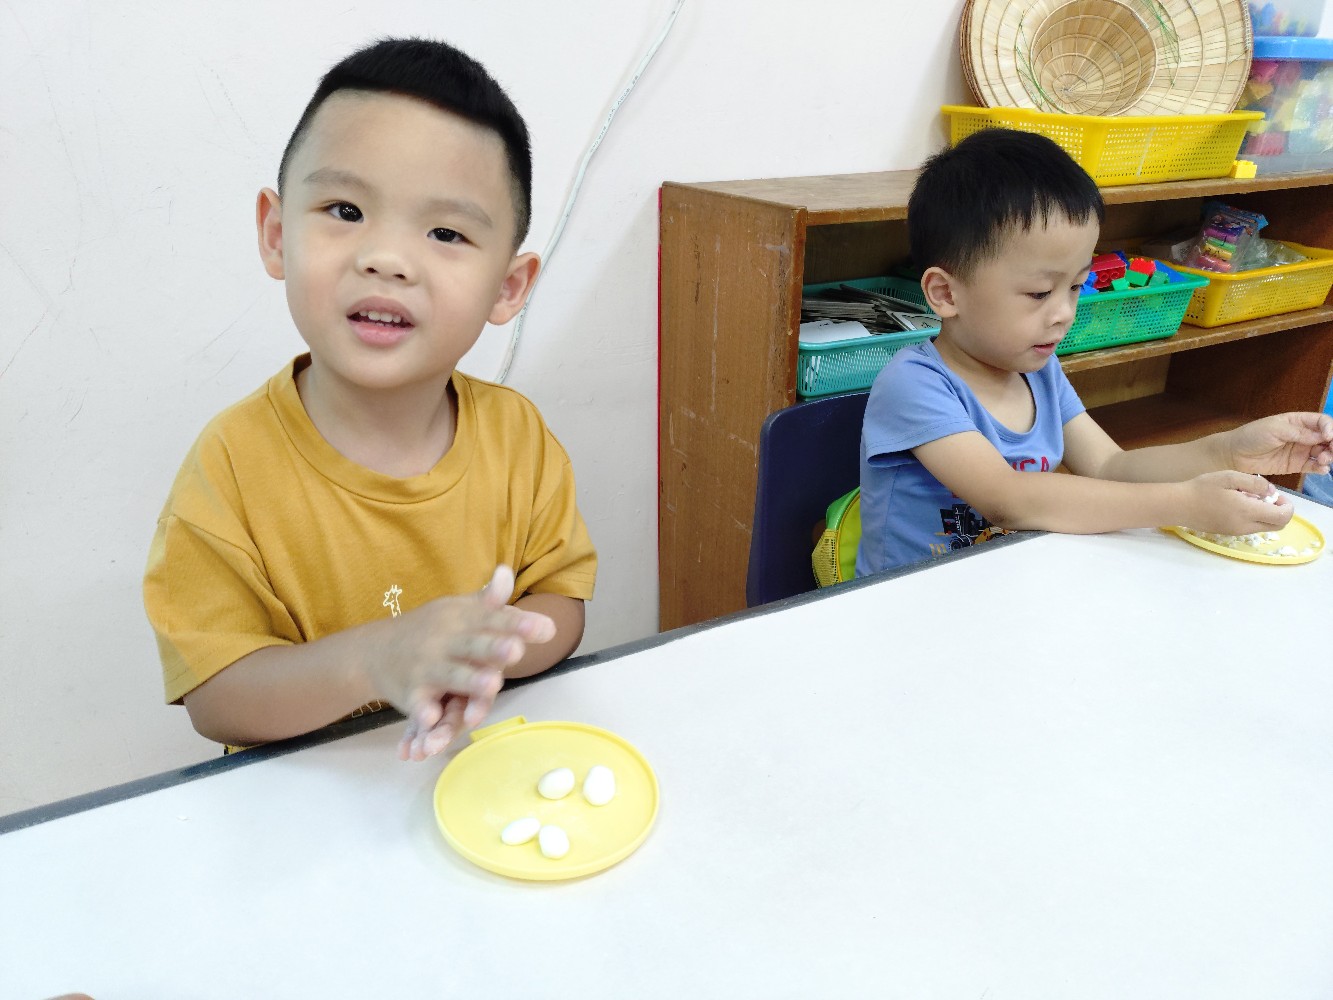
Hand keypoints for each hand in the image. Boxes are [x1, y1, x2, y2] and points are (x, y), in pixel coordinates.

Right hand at [356, 565, 554, 760]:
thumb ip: (488, 600)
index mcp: (461, 619)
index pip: (493, 620)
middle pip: (473, 645)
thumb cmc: (432, 630)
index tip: (546, 628)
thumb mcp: (458, 611)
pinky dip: (424, 711)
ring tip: (492, 684)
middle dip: (494, 648)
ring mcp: (426, 667)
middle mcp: (445, 641)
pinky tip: (432, 718)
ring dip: (469, 681)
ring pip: (451, 675)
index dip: (518, 623)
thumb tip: (507, 572)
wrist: (374, 650)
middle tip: (517, 651)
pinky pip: (418, 704)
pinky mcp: (410, 693)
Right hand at [1180, 471, 1294, 534]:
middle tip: (1268, 497)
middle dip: (1280, 512)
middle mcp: (1245, 526)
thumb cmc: (1201, 488)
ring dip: (1266, 515)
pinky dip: (1253, 518)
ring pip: (1264, 527)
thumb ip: (1255, 483)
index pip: (1282, 517)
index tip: (1277, 495)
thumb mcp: (1229, 477)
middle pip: (1277, 526)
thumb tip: (1271, 492)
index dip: (1287, 506)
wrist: (1178, 506)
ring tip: (1250, 498)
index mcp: (1247, 512)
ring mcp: (1236, 532)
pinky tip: (1238, 505)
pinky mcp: (1228, 533)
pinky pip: (1250, 528)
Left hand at [1226, 412, 1332, 475]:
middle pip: (1327, 438)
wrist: (1234, 455)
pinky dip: (1321, 468)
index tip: (1328, 437)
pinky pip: (1314, 466)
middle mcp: (1302, 435)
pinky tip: (1322, 469)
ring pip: (1324, 452)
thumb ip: (1298, 433)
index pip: (1322, 422)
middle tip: (1331, 451)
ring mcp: (1300, 450)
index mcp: (1297, 421)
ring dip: (1329, 456)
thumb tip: (1321, 436)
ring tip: (1323, 460)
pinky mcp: (1296, 465)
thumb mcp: (1274, 429)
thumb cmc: (1251, 436)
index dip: (1329, 428)